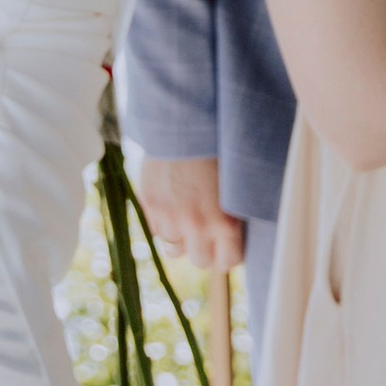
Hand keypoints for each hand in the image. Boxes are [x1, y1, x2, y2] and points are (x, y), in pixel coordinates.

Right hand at [136, 155, 244, 279]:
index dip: (229, 254)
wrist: (186, 124)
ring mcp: (169, 218)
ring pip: (175, 249)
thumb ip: (233, 214)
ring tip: (189, 220)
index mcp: (225, 221)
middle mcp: (196, 225)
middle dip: (206, 250)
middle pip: (201, 261)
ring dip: (182, 239)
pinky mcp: (150, 206)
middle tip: (210, 235)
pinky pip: (157, 231)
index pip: (228, 262)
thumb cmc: (219, 150)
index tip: (230, 245)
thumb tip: (235, 234)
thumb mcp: (236, 185)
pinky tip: (173, 207)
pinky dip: (164, 225)